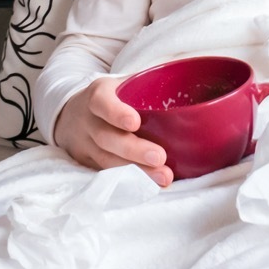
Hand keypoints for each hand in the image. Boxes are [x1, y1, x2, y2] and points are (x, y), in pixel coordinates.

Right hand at [53, 76, 173, 186]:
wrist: (72, 114)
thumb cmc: (112, 98)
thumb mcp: (123, 84)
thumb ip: (151, 86)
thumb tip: (196, 92)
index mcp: (98, 95)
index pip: (102, 103)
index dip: (117, 113)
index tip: (135, 123)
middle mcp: (88, 120)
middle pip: (106, 138)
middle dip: (134, 150)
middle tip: (160, 157)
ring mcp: (85, 144)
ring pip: (107, 160)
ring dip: (136, 171)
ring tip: (163, 176)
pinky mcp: (88, 163)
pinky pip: (108, 173)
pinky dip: (130, 180)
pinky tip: (151, 184)